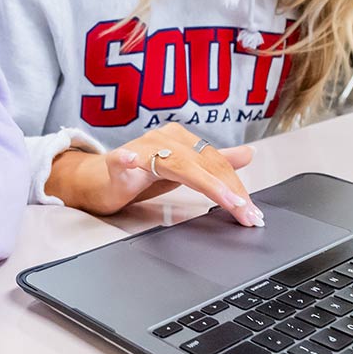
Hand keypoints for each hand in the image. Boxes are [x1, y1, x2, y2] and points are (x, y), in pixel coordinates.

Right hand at [45, 122, 262, 225]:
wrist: (100, 180)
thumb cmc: (142, 175)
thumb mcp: (183, 170)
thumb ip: (214, 163)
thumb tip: (248, 154)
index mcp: (180, 139)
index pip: (215, 163)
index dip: (236, 186)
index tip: (252, 211)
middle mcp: (163, 139)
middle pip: (203, 165)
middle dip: (229, 192)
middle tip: (247, 214)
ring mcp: (139, 149)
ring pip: (177, 164)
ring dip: (205, 183)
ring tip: (225, 199)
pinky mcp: (114, 162)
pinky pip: (122, 159)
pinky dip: (127, 159)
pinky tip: (130, 161)